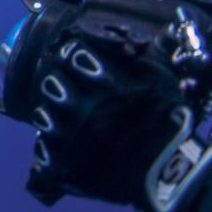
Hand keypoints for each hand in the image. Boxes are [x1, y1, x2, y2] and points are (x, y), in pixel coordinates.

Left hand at [24, 29, 211, 211]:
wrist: (168, 173)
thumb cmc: (167, 122)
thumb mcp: (163, 81)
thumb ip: (147, 54)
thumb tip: (138, 38)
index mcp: (105, 82)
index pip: (72, 54)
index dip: (75, 56)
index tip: (81, 63)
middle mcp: (82, 107)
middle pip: (51, 81)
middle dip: (62, 83)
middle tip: (74, 91)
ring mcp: (69, 137)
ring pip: (42, 113)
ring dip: (54, 112)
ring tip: (70, 118)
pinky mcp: (62, 164)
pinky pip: (42, 147)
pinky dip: (51, 145)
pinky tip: (67, 143)